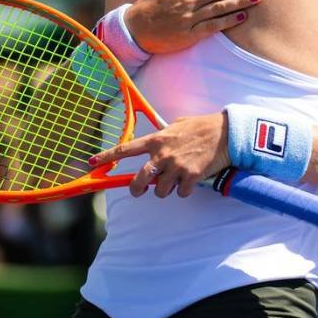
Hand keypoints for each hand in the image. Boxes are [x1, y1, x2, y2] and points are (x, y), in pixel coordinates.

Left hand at [88, 112, 229, 197]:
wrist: (225, 133)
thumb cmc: (202, 127)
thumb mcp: (178, 125)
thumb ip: (164, 135)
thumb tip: (156, 140)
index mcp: (156, 140)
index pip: (125, 149)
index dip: (106, 157)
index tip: (92, 163)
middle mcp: (162, 154)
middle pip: (139, 180)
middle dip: (137, 189)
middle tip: (140, 190)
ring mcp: (176, 167)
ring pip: (161, 191)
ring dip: (167, 189)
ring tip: (177, 180)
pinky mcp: (190, 177)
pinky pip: (181, 193)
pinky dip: (184, 190)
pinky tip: (191, 181)